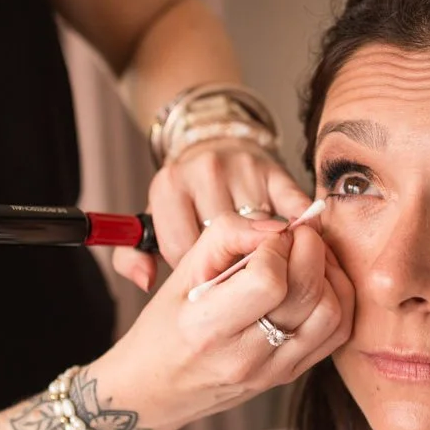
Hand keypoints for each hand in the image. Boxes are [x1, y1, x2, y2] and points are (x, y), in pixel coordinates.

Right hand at [90, 214, 352, 429]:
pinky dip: (337, 299)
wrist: (158, 388)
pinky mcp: (290, 375)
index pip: (268, 281)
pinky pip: (336, 333)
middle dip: (310, 248)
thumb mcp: (179, 275)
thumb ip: (225, 238)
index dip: (276, 246)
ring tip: (306, 256)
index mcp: (207, 329)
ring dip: (328, 273)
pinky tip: (316, 281)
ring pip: (331, 313)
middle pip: (307, 293)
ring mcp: (272, 371)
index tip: (267, 238)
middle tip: (295, 234)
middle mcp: (245, 357)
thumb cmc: (163, 328)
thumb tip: (276, 225)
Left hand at [111, 139, 311, 291]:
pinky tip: (294, 249)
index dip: (193, 271)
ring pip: (258, 234)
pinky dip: (297, 233)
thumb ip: (131, 257)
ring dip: (261, 253)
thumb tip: (147, 281)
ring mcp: (243, 168)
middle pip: (222, 242)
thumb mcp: (149, 223)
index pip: (181, 248)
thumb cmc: (184, 200)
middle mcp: (204, 170)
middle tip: (232, 272)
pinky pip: (292, 212)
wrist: (215, 148)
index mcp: (168, 185)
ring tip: (258, 262)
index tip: (202, 273)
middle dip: (228, 264)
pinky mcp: (276, 171)